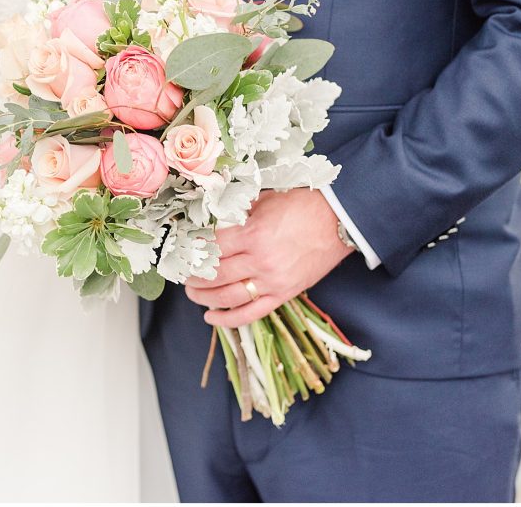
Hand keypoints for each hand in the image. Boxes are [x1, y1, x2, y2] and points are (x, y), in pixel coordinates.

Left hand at [185, 188, 351, 327]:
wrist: (339, 219)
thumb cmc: (301, 205)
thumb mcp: (264, 200)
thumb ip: (237, 212)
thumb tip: (211, 218)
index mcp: (252, 234)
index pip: (211, 247)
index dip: (193, 250)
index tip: (182, 251)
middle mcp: (260, 261)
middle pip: (215, 275)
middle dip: (193, 276)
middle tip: (183, 274)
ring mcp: (273, 281)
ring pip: (228, 297)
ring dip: (204, 298)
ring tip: (192, 293)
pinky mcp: (284, 294)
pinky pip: (252, 313)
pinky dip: (228, 319)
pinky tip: (211, 317)